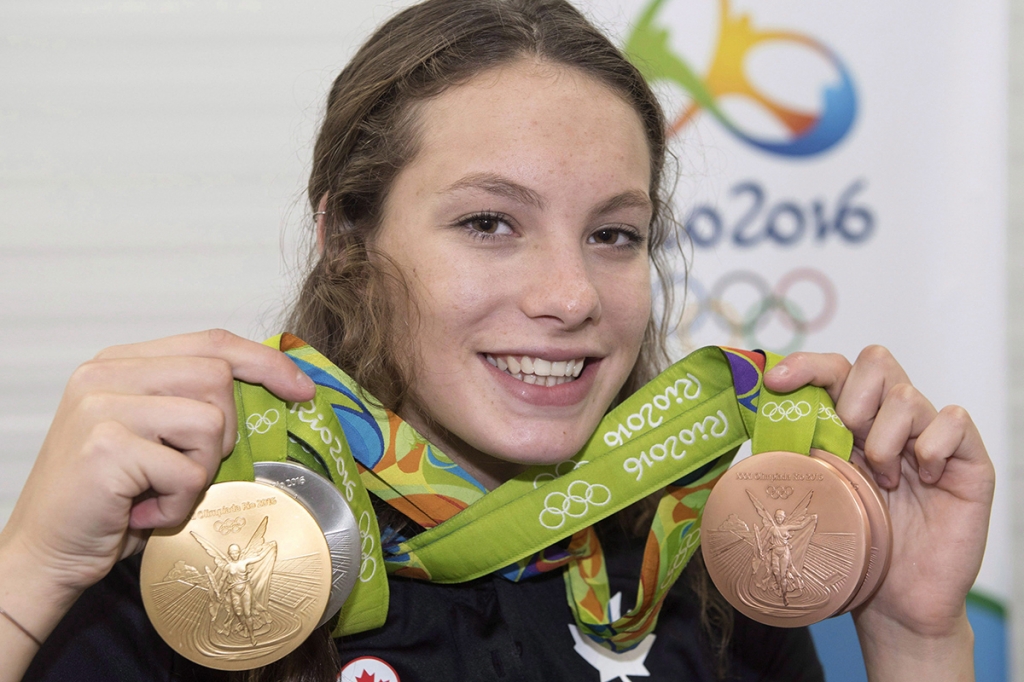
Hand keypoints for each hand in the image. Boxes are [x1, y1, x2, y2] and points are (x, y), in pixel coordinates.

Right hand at [0, 330, 314, 607]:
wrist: (45, 551)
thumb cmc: (111, 499)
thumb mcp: (155, 436)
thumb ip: (192, 403)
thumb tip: (276, 390)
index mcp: (121, 362)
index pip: (211, 342)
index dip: (265, 362)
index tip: (301, 388)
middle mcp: (106, 373)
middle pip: (218, 378)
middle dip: (225, 433)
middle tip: (188, 468)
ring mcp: (102, 406)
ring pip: (211, 423)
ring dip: (201, 470)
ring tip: (161, 490)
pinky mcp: (107, 448)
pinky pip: (189, 472)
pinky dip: (179, 503)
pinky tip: (144, 512)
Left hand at [765, 346, 993, 678]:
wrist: (897, 600)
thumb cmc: (856, 545)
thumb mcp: (815, 491)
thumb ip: (795, 451)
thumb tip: (751, 422)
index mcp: (854, 423)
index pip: (835, 369)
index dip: (806, 365)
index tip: (775, 383)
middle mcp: (893, 421)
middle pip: (876, 361)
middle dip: (852, 398)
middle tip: (848, 444)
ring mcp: (933, 436)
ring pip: (906, 395)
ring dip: (884, 440)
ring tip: (884, 482)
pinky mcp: (969, 458)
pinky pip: (954, 419)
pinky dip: (931, 446)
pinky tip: (922, 479)